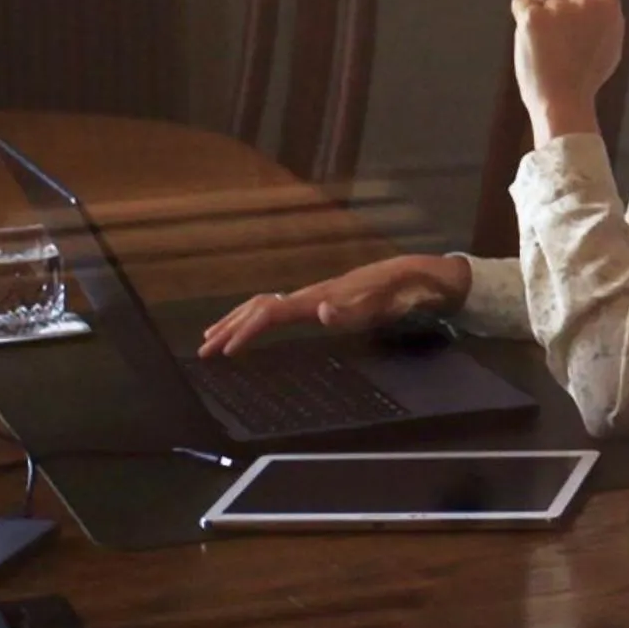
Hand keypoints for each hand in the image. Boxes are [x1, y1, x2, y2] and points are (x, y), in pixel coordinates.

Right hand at [197, 253, 471, 357]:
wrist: (425, 275)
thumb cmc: (408, 292)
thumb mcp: (387, 302)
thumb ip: (355, 309)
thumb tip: (318, 312)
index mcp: (324, 296)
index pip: (274, 313)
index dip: (247, 331)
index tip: (224, 352)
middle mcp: (317, 292)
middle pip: (263, 306)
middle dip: (231, 327)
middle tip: (203, 351)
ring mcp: (321, 293)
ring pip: (268, 303)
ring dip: (239, 320)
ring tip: (213, 337)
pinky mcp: (328, 298)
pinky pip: (282, 307)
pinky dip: (258, 315)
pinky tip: (254, 326)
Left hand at [512, 0, 625, 146]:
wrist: (563, 102)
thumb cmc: (585, 80)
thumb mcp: (610, 45)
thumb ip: (603, 18)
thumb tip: (591, 0)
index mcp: (608, 11)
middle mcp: (585, 4)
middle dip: (556, 10)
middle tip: (557, 46)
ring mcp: (558, 8)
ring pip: (541, 1)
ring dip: (539, 18)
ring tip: (546, 50)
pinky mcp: (533, 16)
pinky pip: (521, 2)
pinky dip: (521, 15)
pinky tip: (528, 39)